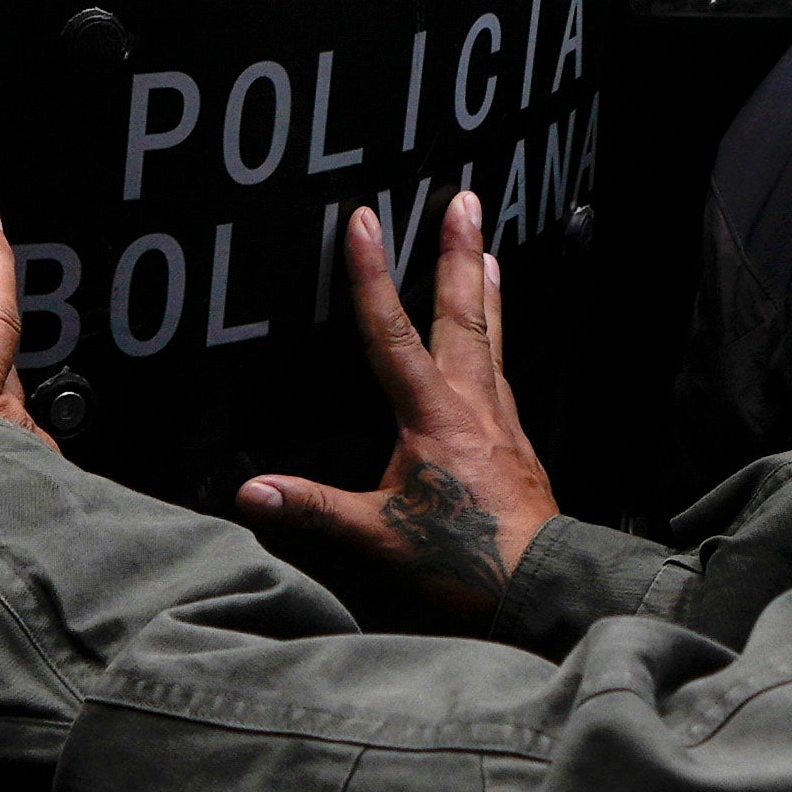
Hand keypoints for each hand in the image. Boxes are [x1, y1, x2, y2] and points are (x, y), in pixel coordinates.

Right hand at [235, 192, 552, 623]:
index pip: (391, 333)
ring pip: (493, 343)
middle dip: (458, 254)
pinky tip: (493, 356)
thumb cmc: (463, 565)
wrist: (544, 591)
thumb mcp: (376, 541)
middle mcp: (474, 408)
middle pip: (463, 316)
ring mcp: (504, 427)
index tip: (363, 218)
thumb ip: (312, 511)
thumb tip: (247, 492)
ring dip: (486, 294)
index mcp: (434, 418)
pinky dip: (497, 349)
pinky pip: (505, 382)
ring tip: (488, 253)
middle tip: (466, 200)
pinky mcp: (521, 452)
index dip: (372, 275)